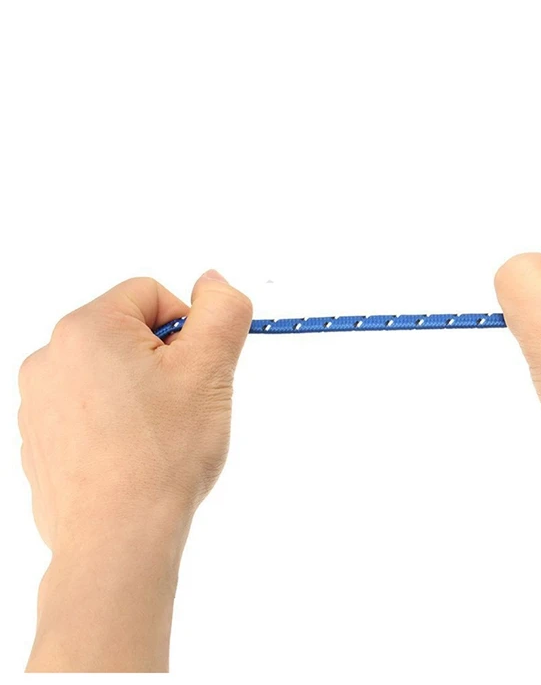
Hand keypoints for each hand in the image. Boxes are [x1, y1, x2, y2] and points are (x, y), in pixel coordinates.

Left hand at [19, 271, 251, 670]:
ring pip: (110, 372)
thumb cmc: (163, 454)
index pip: (152, 295)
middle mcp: (49, 358)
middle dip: (165, 361)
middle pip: (129, 333)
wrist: (116, 540)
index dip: (188, 329)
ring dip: (141, 391)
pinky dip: (115, 422)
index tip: (196, 372)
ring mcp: (37, 402)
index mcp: (86, 328)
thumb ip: (222, 309)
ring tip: (158, 435)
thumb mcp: (211, 368)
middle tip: (183, 405)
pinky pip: (89, 408)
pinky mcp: (38, 439)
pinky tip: (133, 455)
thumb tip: (213, 281)